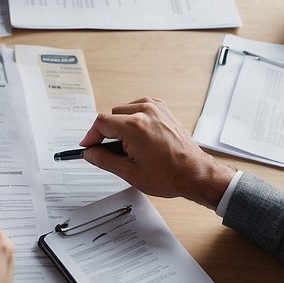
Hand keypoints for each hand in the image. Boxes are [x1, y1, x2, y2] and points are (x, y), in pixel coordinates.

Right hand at [79, 97, 235, 208]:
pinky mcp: (163, 110)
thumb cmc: (170, 175)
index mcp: (134, 127)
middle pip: (112, 116)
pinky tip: (138, 136)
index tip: (88, 145)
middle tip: (111, 152)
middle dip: (107, 134)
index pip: (101, 123)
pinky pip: (138, 107)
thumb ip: (103, 160)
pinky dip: (134, 119)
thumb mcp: (129, 173)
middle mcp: (145, 112)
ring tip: (128, 146)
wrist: (195, 174)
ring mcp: (156, 109)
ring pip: (124, 110)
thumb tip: (89, 152)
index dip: (91, 136)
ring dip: (121, 126)